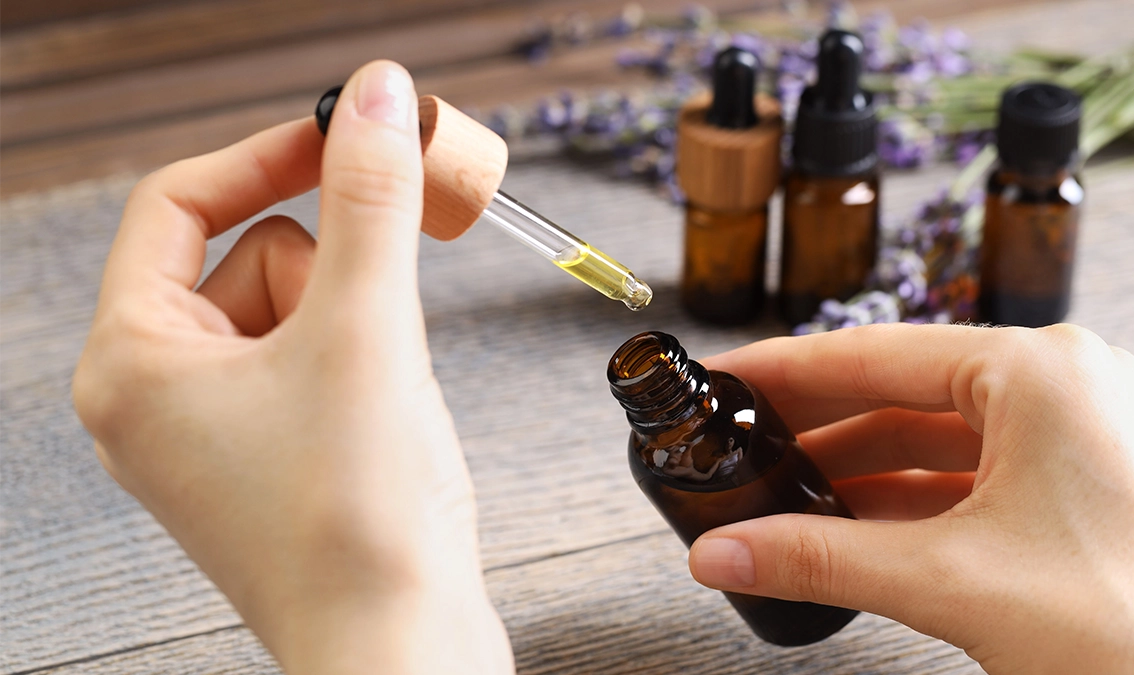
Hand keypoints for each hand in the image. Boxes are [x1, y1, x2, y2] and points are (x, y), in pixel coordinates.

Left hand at [72, 61, 512, 674]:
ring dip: (355, 320)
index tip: (347, 134)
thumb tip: (377, 97)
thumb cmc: (356, 524)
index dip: (267, 156)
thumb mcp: (365, 330)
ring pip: (291, 308)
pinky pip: (311, 360)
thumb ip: (370, 199)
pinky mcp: (265, 455)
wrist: (400, 650)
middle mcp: (154, 395)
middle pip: (247, 256)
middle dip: (330, 269)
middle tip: (385, 299)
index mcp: (132, 361)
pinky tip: (384, 416)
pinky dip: (361, 362)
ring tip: (384, 388)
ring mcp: (210, 431)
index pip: (177, 203)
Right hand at [688, 323, 1133, 673]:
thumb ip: (820, 560)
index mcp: (1039, 374)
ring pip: (929, 438)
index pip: (875, 355)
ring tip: (771, 490)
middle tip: (731, 438)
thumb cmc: (1133, 635)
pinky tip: (838, 523)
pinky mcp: (1069, 484)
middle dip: (813, 424)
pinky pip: (961, 477)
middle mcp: (1058, 386)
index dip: (785, 370)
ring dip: (851, 469)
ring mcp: (1069, 433)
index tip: (721, 378)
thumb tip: (719, 553)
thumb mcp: (950, 583)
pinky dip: (897, 500)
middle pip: (899, 392)